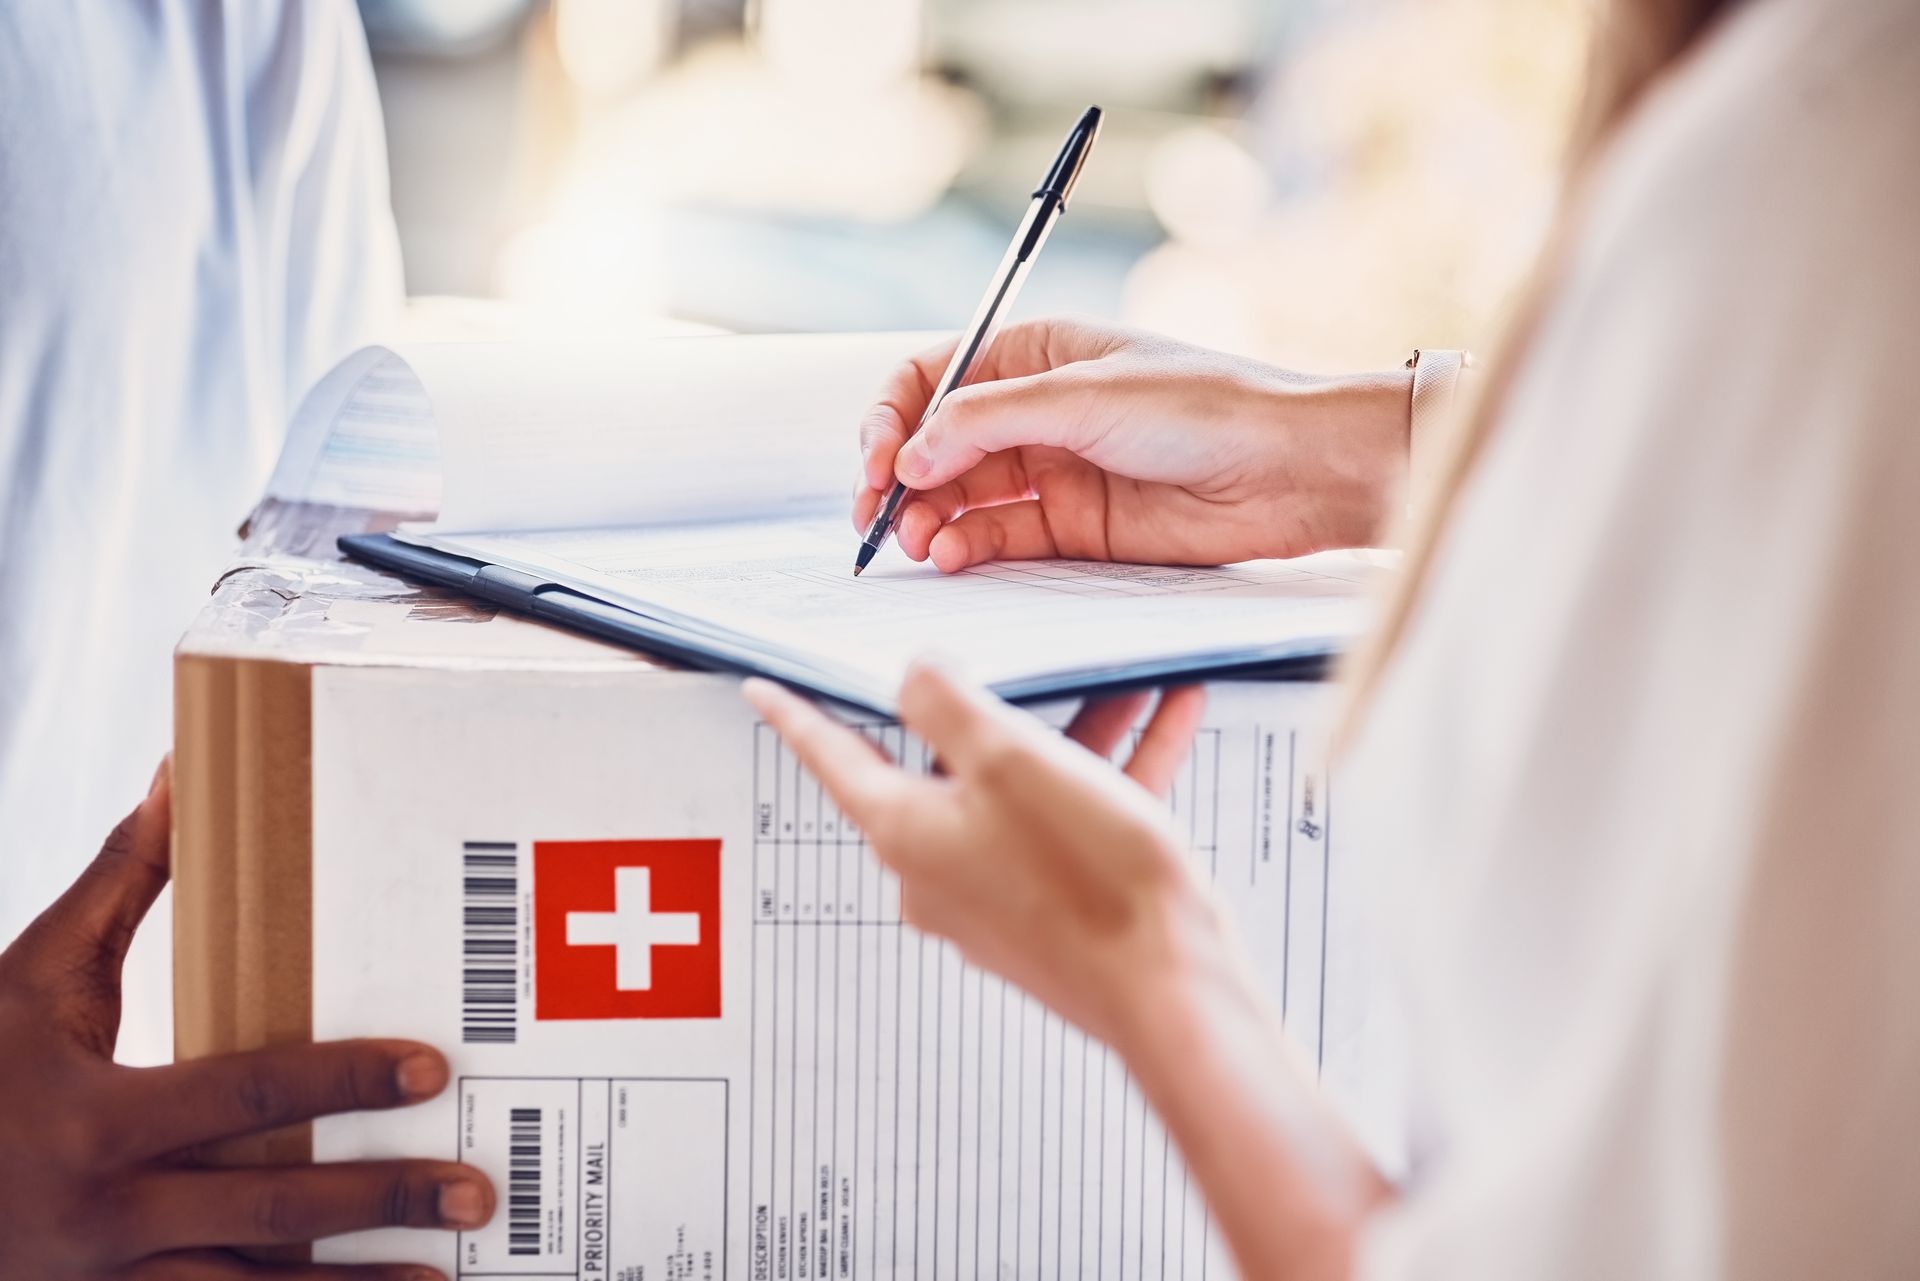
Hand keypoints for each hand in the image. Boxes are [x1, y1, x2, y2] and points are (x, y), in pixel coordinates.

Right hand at [0, 763, 493, 1280]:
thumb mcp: (32, 977)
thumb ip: (118, 882)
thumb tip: (182, 776)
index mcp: (96, 1120)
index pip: (244, 1096)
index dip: (342, 1079)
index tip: (430, 1069)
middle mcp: (105, 1215)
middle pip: (268, 1212)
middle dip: (380, 1199)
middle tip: (477, 1190)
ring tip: (444, 1276)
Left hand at [743, 665, 1224, 1049]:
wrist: (1173, 990)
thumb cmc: (1089, 883)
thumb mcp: (1007, 758)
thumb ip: (943, 699)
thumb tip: (912, 673)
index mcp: (906, 830)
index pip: (832, 756)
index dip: (797, 712)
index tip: (764, 690)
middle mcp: (939, 868)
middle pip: (943, 763)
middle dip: (990, 704)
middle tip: (997, 657)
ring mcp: (999, 893)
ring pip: (1023, 787)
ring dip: (1072, 731)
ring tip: (1122, 683)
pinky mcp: (1055, 908)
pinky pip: (1074, 819)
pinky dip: (1111, 770)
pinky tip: (1161, 723)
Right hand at [854, 318, 1411, 571]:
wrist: (1289, 470)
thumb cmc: (1208, 407)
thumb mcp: (1083, 396)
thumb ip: (987, 423)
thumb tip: (910, 455)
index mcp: (1036, 356)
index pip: (933, 380)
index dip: (893, 418)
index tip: (879, 462)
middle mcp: (1037, 412)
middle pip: (937, 446)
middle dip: (901, 480)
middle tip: (879, 515)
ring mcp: (1055, 473)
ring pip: (963, 498)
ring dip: (931, 520)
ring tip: (922, 543)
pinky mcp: (1076, 529)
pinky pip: (1002, 540)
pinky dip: (969, 549)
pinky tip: (955, 556)